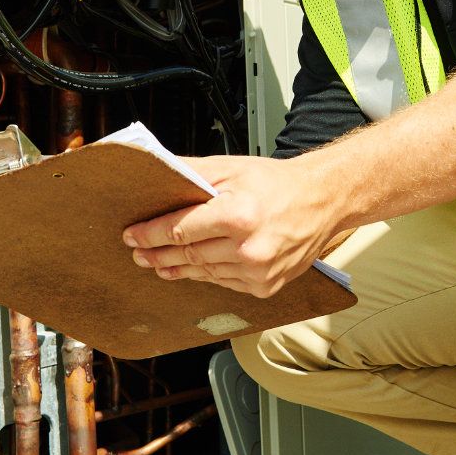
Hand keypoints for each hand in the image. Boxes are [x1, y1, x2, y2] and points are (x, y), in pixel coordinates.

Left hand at [122, 155, 337, 297]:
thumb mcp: (233, 168)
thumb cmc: (278, 182)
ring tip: (159, 264)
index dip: (151, 234)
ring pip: (204, 273)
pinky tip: (194, 269)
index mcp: (239, 214)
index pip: (180, 230)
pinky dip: (207, 275)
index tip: (133, 234)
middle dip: (157, 254)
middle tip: (138, 252)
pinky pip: (225, 283)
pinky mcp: (267, 286)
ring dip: (178, 269)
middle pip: (188, 256)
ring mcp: (259, 272)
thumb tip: (157, 174)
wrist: (323, 200)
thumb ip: (192, 173)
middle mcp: (250, 248)